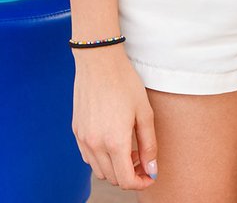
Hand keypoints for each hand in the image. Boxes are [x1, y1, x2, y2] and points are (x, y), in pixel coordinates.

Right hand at [72, 47, 157, 189]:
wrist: (99, 61)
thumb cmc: (125, 82)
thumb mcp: (144, 112)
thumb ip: (149, 144)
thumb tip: (152, 170)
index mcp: (114, 142)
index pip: (126, 180)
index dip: (140, 182)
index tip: (150, 175)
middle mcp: (95, 145)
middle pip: (112, 178)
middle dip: (129, 175)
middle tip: (142, 158)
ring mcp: (83, 139)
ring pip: (99, 170)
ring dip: (115, 168)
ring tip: (128, 149)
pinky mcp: (76, 131)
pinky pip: (88, 157)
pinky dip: (101, 158)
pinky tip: (112, 141)